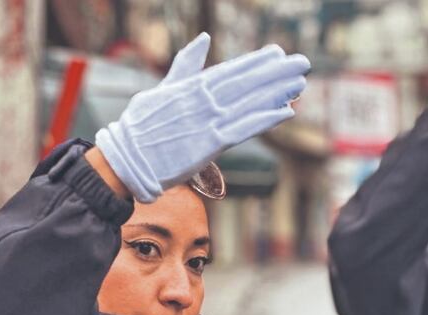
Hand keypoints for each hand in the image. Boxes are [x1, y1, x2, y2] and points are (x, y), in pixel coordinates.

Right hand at [96, 33, 308, 201]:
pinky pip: (244, 129)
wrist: (125, 160)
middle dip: (276, 72)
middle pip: (246, 82)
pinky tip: (285, 110)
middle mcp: (202, 100)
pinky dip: (265, 119)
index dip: (257, 62)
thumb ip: (185, 66)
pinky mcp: (209, 144)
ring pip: (249, 102)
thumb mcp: (160, 89)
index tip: (278, 54)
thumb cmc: (138, 128)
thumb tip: (203, 40)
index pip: (230, 70)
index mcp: (191, 86)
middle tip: (302, 63)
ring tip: (300, 83)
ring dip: (277, 92)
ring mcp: (207, 120)